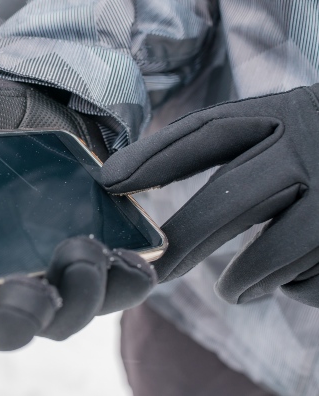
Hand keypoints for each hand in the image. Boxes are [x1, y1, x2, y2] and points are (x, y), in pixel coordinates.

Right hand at [0, 78, 155, 348]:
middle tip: (27, 288)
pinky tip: (130, 259)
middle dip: (15, 319)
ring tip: (84, 253)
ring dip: (76, 300)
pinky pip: (112, 290)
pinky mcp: (93, 260)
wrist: (45, 104)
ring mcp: (46, 274)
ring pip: (61, 318)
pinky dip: (124, 282)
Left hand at [103, 84, 318, 305]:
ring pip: (274, 253)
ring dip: (245, 279)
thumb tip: (146, 178)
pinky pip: (312, 278)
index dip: (153, 158)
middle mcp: (313, 149)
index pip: (206, 132)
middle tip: (154, 271)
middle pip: (230, 199)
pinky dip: (297, 286)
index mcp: (286, 114)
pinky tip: (300, 278)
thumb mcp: (289, 126)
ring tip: (233, 291)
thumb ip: (238, 146)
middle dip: (185, 240)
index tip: (108, 181)